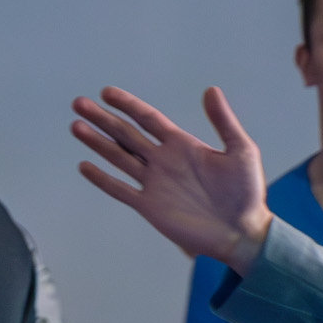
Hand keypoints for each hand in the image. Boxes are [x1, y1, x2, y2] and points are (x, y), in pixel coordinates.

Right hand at [72, 86, 272, 273]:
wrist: (242, 232)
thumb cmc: (247, 193)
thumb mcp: (241, 151)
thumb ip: (223, 121)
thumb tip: (211, 89)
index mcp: (181, 144)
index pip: (147, 118)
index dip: (127, 105)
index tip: (106, 92)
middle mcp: (163, 161)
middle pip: (126, 134)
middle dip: (102, 119)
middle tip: (78, 103)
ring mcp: (154, 183)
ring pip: (118, 158)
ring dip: (97, 143)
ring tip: (76, 126)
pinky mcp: (150, 207)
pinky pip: (121, 190)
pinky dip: (102, 179)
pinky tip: (85, 166)